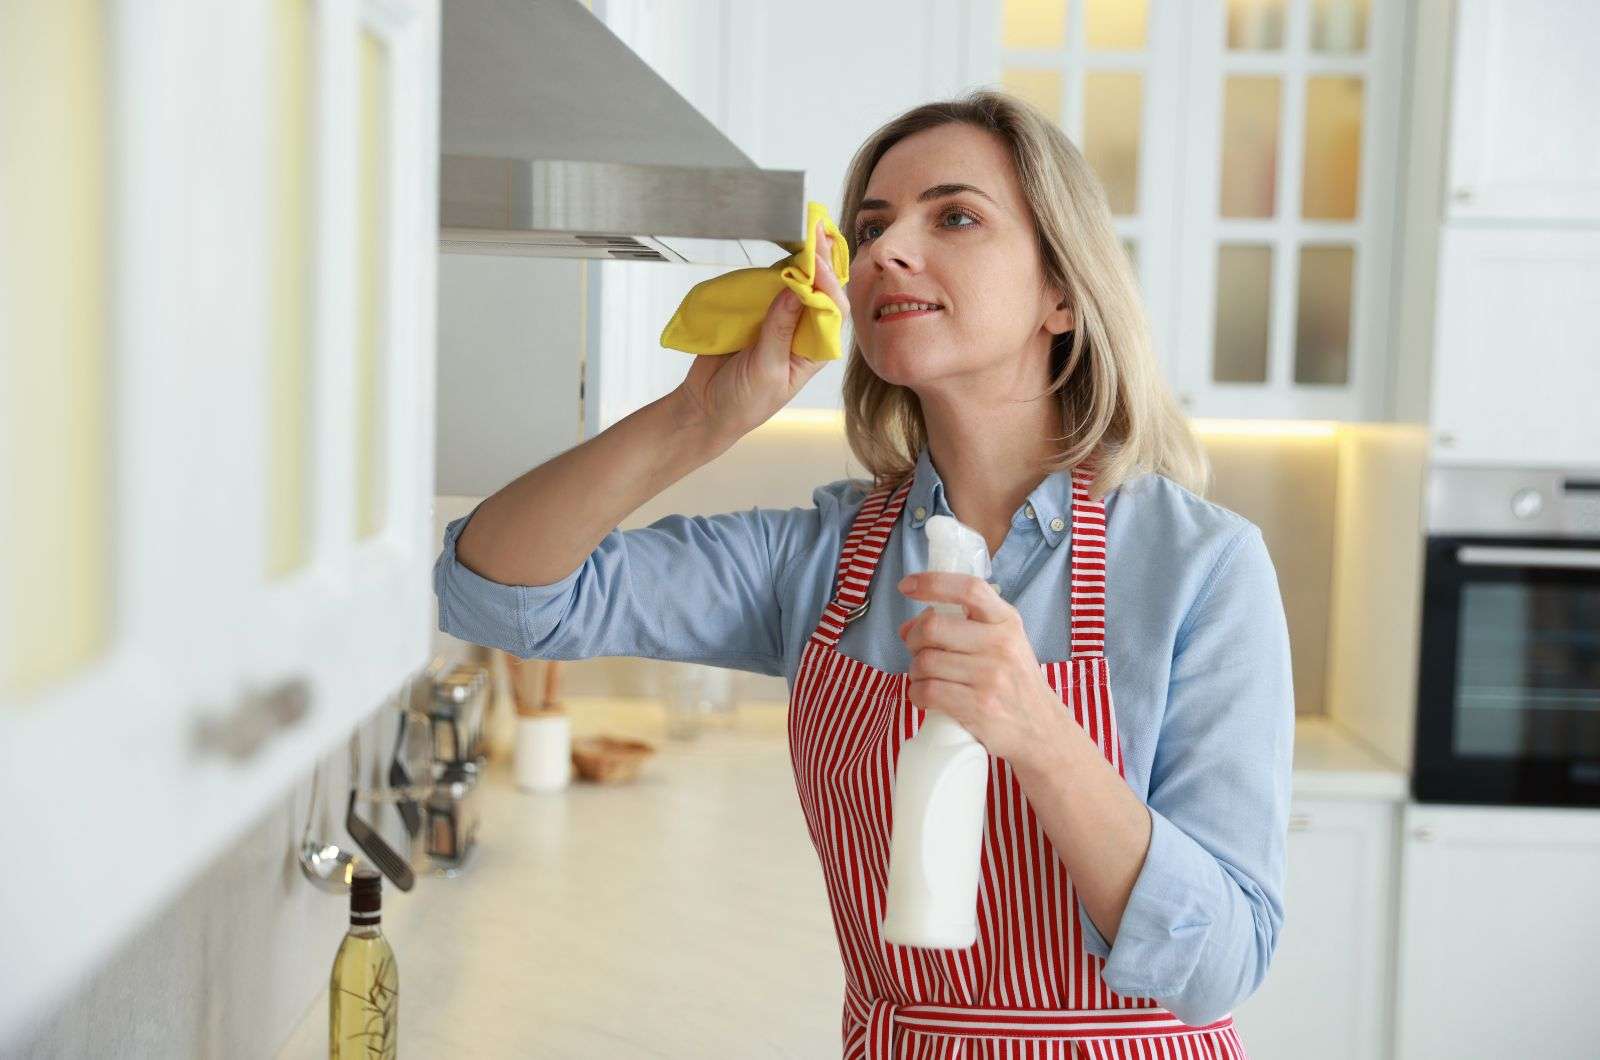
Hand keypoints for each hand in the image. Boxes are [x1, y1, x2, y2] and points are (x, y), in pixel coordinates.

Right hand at [675, 219, 846, 446]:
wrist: (705, 408)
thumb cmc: (744, 403)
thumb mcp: (766, 371)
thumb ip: (779, 331)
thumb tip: (794, 289)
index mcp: (814, 350)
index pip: (832, 310)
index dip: (827, 283)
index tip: (815, 262)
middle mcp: (803, 331)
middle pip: (819, 290)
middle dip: (821, 260)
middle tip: (817, 229)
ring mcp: (780, 319)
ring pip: (796, 283)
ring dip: (800, 258)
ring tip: (803, 231)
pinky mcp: (757, 312)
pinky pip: (769, 285)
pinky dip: (774, 266)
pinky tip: (781, 248)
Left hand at [897, 572, 1065, 765]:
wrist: (1041, 730)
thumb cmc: (1014, 682)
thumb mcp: (1004, 642)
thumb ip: (964, 626)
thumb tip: (908, 627)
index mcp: (1006, 621)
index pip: (969, 589)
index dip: (932, 582)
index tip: (907, 585)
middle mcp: (1000, 644)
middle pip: (932, 627)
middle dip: (913, 637)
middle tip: (917, 649)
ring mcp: (990, 676)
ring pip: (924, 661)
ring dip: (915, 670)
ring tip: (926, 677)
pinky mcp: (978, 707)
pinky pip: (927, 691)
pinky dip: (917, 694)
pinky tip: (926, 696)